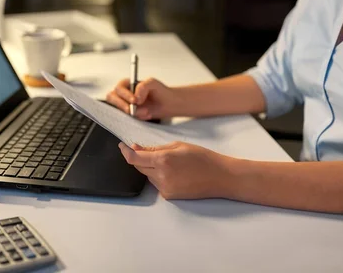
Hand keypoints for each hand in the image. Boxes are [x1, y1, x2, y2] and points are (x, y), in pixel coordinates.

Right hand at [106, 78, 178, 119]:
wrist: (168, 104)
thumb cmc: (160, 91)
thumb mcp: (153, 83)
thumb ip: (143, 86)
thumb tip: (136, 96)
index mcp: (127, 84)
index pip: (118, 88)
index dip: (124, 95)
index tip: (134, 100)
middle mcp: (123, 95)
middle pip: (112, 98)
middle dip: (122, 105)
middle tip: (132, 110)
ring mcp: (125, 105)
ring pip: (119, 110)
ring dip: (132, 113)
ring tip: (147, 112)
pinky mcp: (129, 115)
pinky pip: (127, 118)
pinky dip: (137, 118)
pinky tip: (147, 115)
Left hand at [118, 141, 235, 199]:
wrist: (220, 177)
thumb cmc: (202, 158)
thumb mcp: (178, 146)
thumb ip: (155, 148)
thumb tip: (137, 148)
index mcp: (163, 159)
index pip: (134, 158)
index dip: (125, 151)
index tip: (122, 146)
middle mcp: (161, 175)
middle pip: (139, 167)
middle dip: (140, 158)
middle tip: (149, 150)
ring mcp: (165, 188)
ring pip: (148, 175)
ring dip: (151, 168)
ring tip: (171, 163)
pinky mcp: (169, 196)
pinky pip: (156, 184)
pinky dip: (159, 176)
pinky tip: (175, 173)